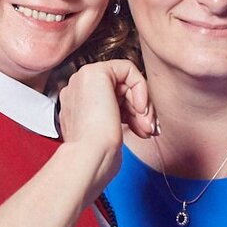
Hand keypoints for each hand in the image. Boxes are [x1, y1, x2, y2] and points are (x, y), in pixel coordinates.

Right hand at [57, 59, 155, 196]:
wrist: (90, 156)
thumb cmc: (98, 154)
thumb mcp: (110, 132)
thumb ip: (119, 117)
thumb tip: (141, 115)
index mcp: (77, 104)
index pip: (112, 98)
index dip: (131, 111)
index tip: (142, 129)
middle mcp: (77, 88)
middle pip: (121, 89)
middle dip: (140, 110)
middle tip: (149, 129)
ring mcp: (83, 78)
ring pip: (126, 82)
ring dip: (142, 105)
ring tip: (147, 127)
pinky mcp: (96, 72)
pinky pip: (128, 69)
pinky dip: (140, 88)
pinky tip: (140, 109)